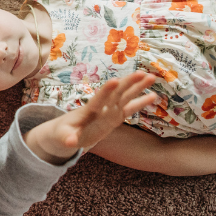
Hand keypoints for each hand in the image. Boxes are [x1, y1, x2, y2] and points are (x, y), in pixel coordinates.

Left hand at [27, 72, 157, 162]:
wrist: (65, 132)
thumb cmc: (62, 133)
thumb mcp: (62, 137)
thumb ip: (67, 138)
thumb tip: (70, 142)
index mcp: (88, 111)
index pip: (98, 100)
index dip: (106, 91)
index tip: (115, 81)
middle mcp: (101, 108)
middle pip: (116, 94)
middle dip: (128, 84)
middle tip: (141, 73)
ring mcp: (108, 111)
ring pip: (125, 97)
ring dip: (137, 88)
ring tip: (151, 77)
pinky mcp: (114, 117)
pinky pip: (129, 109)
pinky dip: (140, 103)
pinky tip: (153, 95)